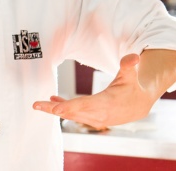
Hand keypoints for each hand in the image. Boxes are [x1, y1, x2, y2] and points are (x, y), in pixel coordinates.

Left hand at [33, 53, 156, 129]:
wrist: (138, 105)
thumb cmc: (132, 87)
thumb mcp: (130, 75)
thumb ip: (128, 65)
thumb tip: (134, 57)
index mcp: (106, 103)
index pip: (85, 105)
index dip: (70, 106)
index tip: (56, 109)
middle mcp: (99, 114)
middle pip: (72, 111)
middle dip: (53, 109)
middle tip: (36, 105)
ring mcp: (94, 118)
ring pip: (71, 114)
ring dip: (53, 109)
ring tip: (38, 104)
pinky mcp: (92, 118)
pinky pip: (74, 114)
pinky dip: (63, 108)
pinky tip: (53, 101)